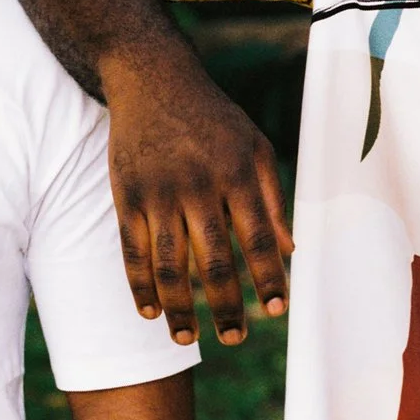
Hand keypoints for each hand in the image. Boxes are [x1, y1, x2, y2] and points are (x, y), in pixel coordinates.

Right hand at [102, 45, 292, 346]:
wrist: (153, 80)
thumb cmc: (214, 120)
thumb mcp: (256, 147)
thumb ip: (275, 200)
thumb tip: (293, 252)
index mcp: (238, 173)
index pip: (259, 238)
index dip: (270, 278)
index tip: (278, 310)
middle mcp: (199, 185)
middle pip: (215, 261)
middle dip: (226, 307)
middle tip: (234, 339)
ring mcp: (159, 192)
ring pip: (170, 264)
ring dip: (179, 308)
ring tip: (186, 340)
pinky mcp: (126, 195)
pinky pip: (132, 250)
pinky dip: (140, 285)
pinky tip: (149, 312)